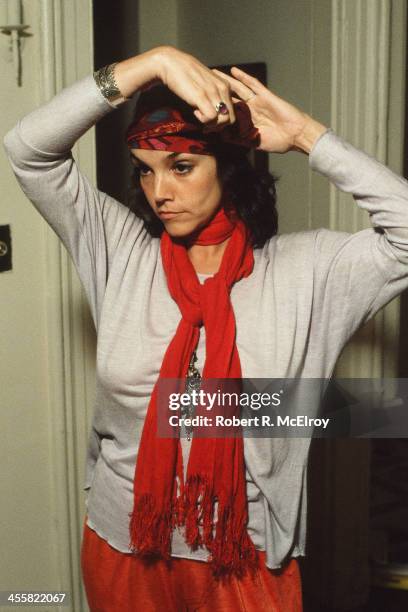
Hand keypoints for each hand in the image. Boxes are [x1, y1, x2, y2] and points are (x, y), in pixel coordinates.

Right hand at [115, 46, 235, 127]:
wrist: (170, 63)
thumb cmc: (186, 74)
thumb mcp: (205, 83)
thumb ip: (213, 94)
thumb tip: (214, 111)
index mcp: (225, 85)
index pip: (233, 111)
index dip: (223, 120)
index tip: (210, 121)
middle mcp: (222, 88)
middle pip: (231, 118)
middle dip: (219, 126)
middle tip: (206, 125)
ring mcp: (213, 92)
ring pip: (224, 120)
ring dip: (212, 124)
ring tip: (199, 116)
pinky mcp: (202, 96)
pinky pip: (211, 117)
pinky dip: (204, 120)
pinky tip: (195, 111)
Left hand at [212, 66, 327, 153]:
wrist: (297, 136)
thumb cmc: (279, 142)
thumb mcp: (255, 142)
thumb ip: (239, 139)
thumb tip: (222, 137)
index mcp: (246, 121)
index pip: (228, 114)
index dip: (215, 110)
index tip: (200, 106)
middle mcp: (250, 110)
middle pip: (230, 98)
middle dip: (216, 91)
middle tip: (201, 83)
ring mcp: (257, 102)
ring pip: (238, 89)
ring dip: (226, 81)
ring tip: (213, 72)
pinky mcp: (266, 96)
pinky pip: (253, 84)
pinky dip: (244, 77)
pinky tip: (234, 71)